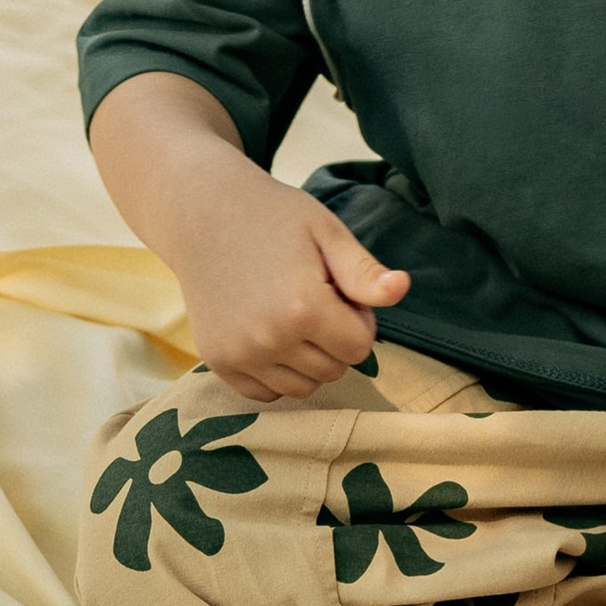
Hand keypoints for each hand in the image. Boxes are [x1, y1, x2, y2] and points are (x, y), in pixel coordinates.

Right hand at [86, 70, 409, 405]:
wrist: (202, 213)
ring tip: (290, 314)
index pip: (360, 347)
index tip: (335, 289)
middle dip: (333, 338)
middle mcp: (269, 340)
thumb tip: (403, 289)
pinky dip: (275, 372)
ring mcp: (239, 354)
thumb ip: (364, 272)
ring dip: (307, 360)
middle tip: (311, 296)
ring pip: (302, 388)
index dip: (356, 318)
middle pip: (334, 370)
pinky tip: (268, 333)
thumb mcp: (327, 233)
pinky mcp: (217, 361)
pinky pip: (265, 393)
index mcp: (304, 308)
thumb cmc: (273, 217)